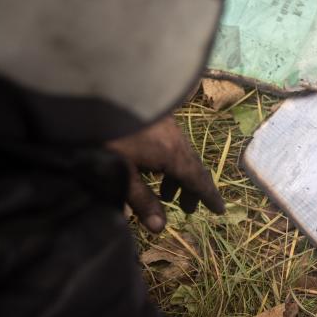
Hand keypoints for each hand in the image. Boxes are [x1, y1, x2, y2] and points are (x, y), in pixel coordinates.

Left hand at [107, 115, 225, 232]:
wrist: (97, 88)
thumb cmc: (109, 134)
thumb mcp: (121, 171)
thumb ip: (140, 199)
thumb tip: (160, 228)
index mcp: (172, 154)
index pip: (198, 180)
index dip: (209, 197)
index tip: (220, 210)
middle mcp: (175, 139)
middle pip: (190, 167)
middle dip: (191, 190)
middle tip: (187, 209)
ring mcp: (165, 125)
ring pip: (179, 155)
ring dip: (176, 176)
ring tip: (165, 193)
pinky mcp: (153, 116)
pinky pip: (169, 144)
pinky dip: (167, 162)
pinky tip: (151, 165)